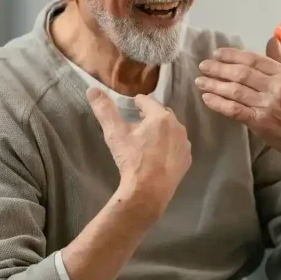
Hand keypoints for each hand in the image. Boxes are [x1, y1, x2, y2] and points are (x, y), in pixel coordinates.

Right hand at [87, 88, 191, 218]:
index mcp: (160, 117)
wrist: (149, 190)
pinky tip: (160, 153)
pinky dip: (170, 145)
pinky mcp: (187, 159)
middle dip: (152, 115)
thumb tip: (93, 89)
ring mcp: (185, 143)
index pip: (149, 101)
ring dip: (163, 130)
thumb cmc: (132, 160)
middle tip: (140, 121)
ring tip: (150, 137)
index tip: (134, 103)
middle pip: (163, 114)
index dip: (140, 102)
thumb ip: (105, 110)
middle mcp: (177, 126)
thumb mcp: (115, 134)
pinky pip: (178, 146)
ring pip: (173, 130)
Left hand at [195, 37, 280, 163]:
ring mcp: (267, 105)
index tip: (217, 54)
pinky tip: (207, 98)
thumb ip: (280, 60)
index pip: (254, 60)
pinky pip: (234, 110)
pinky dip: (219, 103)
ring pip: (235, 91)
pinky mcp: (259, 122)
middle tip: (203, 66)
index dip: (233, 55)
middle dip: (219, 69)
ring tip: (200, 81)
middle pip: (242, 74)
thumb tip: (271, 39)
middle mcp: (276, 87)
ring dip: (214, 85)